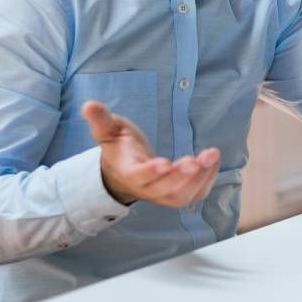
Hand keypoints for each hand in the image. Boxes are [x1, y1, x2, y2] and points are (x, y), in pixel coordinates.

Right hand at [83, 100, 220, 206]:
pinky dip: (207, 180)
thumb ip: (100, 119)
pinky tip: (213, 160)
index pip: (139, 176)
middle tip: (196, 159)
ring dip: (199, 178)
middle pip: (164, 189)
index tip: (164, 162)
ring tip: (211, 155)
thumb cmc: (119, 147)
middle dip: (182, 176)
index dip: (151, 172)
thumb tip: (88, 105)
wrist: (124, 171)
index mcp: (128, 171)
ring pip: (182, 196)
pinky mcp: (178, 193)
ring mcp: (163, 194)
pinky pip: (195, 194)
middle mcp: (146, 188)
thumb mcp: (108, 130)